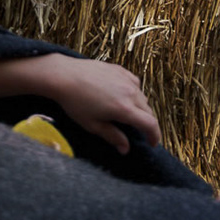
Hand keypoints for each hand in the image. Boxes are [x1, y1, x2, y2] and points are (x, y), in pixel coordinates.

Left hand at [35, 53, 161, 152]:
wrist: (64, 76)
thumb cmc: (76, 103)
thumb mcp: (93, 125)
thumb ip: (112, 136)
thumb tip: (126, 149)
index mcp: (124, 109)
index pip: (150, 124)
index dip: (155, 136)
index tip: (153, 143)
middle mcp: (130, 93)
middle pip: (148, 111)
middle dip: (147, 123)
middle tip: (141, 132)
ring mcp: (126, 79)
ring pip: (142, 97)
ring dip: (141, 108)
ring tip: (129, 114)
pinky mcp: (121, 70)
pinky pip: (135, 83)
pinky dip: (134, 93)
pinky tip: (123, 96)